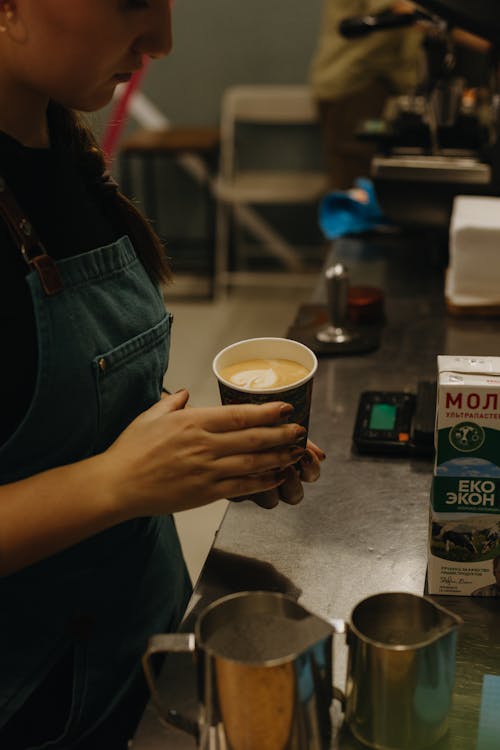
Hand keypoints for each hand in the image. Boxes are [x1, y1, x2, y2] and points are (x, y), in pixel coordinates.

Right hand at [102, 390, 306, 517]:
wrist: (117, 485)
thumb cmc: (131, 450)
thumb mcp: (151, 416)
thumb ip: (173, 403)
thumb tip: (185, 393)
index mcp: (193, 423)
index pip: (239, 414)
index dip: (267, 412)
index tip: (285, 407)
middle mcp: (204, 445)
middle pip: (253, 438)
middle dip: (281, 433)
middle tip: (300, 429)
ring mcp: (207, 471)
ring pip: (253, 463)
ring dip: (279, 457)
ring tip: (296, 452)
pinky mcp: (205, 493)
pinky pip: (242, 488)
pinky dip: (262, 482)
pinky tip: (277, 477)